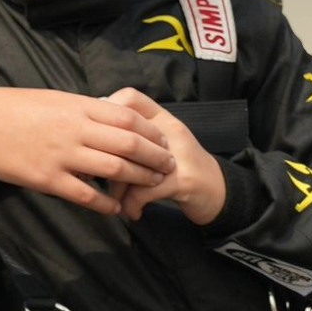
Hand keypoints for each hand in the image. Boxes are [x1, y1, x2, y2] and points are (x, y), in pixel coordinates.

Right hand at [0, 88, 174, 215]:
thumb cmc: (10, 108)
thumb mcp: (52, 98)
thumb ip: (81, 110)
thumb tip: (107, 117)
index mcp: (77, 106)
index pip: (128, 118)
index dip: (152, 132)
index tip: (163, 140)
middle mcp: (75, 130)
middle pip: (130, 145)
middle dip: (155, 157)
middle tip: (169, 166)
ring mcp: (63, 156)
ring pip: (114, 169)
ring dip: (139, 179)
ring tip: (152, 185)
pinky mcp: (48, 180)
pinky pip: (86, 195)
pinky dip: (106, 203)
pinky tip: (117, 208)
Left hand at [104, 88, 226, 225]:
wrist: (218, 190)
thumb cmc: (180, 167)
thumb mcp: (159, 144)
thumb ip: (132, 138)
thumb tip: (93, 137)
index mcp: (163, 118)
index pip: (130, 99)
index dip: (107, 113)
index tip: (96, 137)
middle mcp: (171, 131)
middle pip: (125, 136)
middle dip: (103, 161)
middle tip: (94, 177)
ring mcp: (178, 155)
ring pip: (132, 165)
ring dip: (117, 188)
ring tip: (115, 200)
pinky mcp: (183, 181)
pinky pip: (145, 191)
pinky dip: (131, 205)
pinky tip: (131, 212)